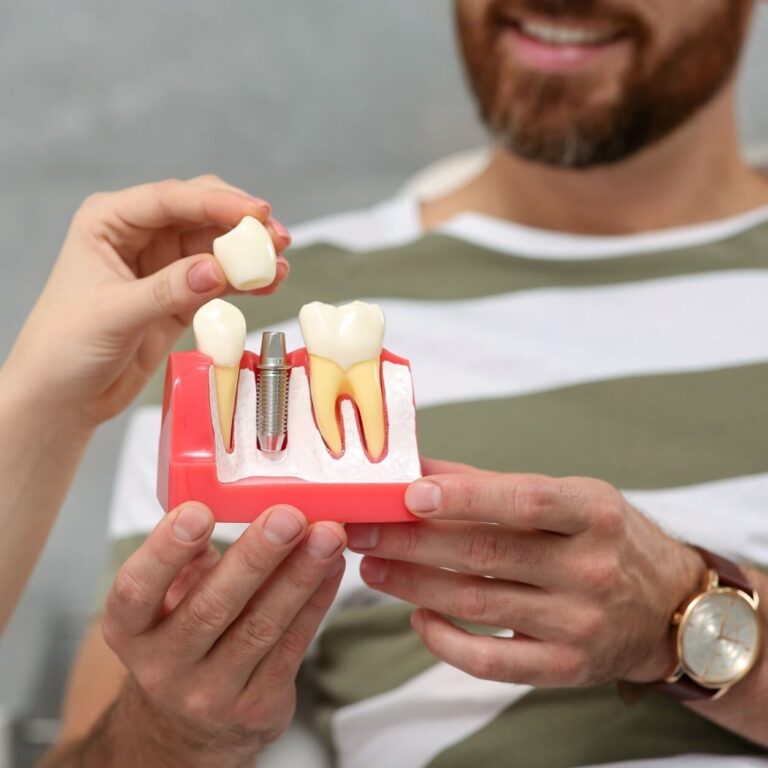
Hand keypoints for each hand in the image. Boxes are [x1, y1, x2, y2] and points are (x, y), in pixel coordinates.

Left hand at [3, 175, 289, 431]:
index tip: (257, 213)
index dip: (217, 203)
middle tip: (277, 239)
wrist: (64, 396)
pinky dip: (244, 281)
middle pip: (200, 214)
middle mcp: (139, 235)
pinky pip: (220, 279)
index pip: (170, 200)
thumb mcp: (115, 315)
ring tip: (279, 264)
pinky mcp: (180, 296)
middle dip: (241, 223)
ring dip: (248, 254)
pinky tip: (267, 285)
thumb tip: (218, 270)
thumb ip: (168, 290)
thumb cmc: (65, 348)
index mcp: (110, 221)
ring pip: (216, 246)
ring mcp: (163, 266)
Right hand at [101, 502, 345, 766]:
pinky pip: (292, 646)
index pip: (136, 590)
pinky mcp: (257, 706)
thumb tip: (231, 501)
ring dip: (300, 576)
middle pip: (211, 607)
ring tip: (327, 536)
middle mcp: (164, 666)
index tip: (198, 510)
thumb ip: (189, 558)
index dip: (165, 550)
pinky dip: (316, 601)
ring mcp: (211, 693)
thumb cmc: (182, 636)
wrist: (189, 725)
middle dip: (255, 557)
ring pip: (261, 627)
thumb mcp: (166, 600)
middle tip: (288, 517)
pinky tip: (332, 566)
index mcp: (130, 629)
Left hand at [347, 466, 704, 686]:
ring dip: (413, 584)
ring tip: (372, 566)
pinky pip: (491, 661)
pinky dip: (446, 641)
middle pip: (485, 554)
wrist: (665, 606)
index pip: (525, 501)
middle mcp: (591, 568)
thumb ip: (486, 483)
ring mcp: (580, 622)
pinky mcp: (566, 667)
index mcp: (592, 512)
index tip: (409, 493)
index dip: (465, 497)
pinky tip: (416, 617)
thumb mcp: (565, 496)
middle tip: (362, 530)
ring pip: (477, 603)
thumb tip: (415, 466)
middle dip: (412, 541)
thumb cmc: (602, 537)